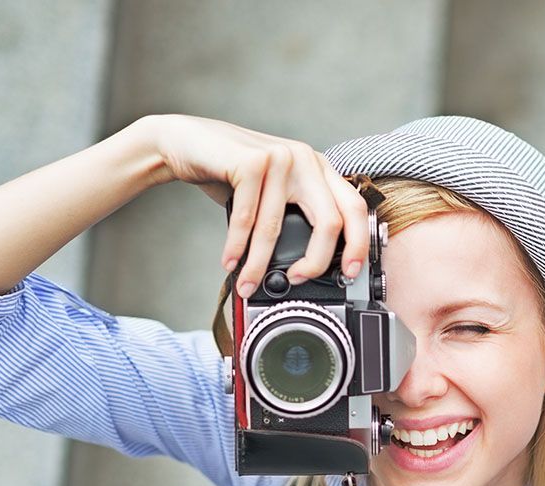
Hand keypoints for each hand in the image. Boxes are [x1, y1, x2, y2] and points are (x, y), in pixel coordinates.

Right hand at [146, 113, 369, 293]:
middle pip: (329, 222)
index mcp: (320, 169)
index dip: (358, 244)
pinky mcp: (252, 161)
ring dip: (259, 263)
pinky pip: (247, 218)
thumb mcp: (276, 192)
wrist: (186, 142)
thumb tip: (313, 266)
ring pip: (278, 227)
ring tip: (248, 283)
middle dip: (316, 262)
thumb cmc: (233, 173)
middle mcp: (306, 160)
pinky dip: (237, 246)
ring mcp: (281, 157)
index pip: (354, 209)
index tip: (350, 273)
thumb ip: (299, 217)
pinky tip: (230, 261)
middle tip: (299, 281)